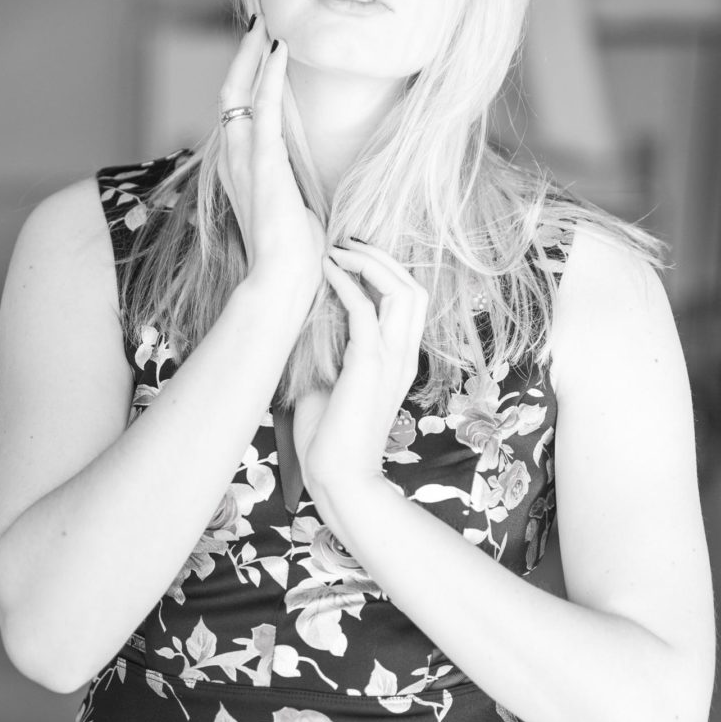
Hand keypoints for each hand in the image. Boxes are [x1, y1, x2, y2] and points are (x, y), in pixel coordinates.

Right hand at [217, 15, 324, 297]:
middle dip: (242, 57)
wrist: (282, 281)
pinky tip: (278, 48)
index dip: (243, 81)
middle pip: (229, 95)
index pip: (236, 117)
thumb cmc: (293, 256)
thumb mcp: (292, 211)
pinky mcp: (264, 162)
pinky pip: (263, 107)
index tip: (259, 53)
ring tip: (265, 24)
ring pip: (238, 93)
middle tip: (258, 23)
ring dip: (252, 55)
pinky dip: (269, 74)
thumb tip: (306, 182)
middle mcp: (234, 162)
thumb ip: (290, 188)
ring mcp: (245, 161)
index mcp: (240, 173)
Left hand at [293, 237, 427, 501]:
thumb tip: (307, 322)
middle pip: (414, 287)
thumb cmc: (329, 439)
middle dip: (383, 257)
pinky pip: (367, 311)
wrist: (338, 479)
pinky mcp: (369, 366)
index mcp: (400, 361)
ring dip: (370, 264)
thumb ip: (330, 352)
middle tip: (347, 242)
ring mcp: (392, 361)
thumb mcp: (331, 383)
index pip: (410, 301)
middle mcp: (404, 356)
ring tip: (339, 249)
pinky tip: (327, 271)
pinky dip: (348, 284)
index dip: (386, 270)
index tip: (352, 254)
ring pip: (402, 292)